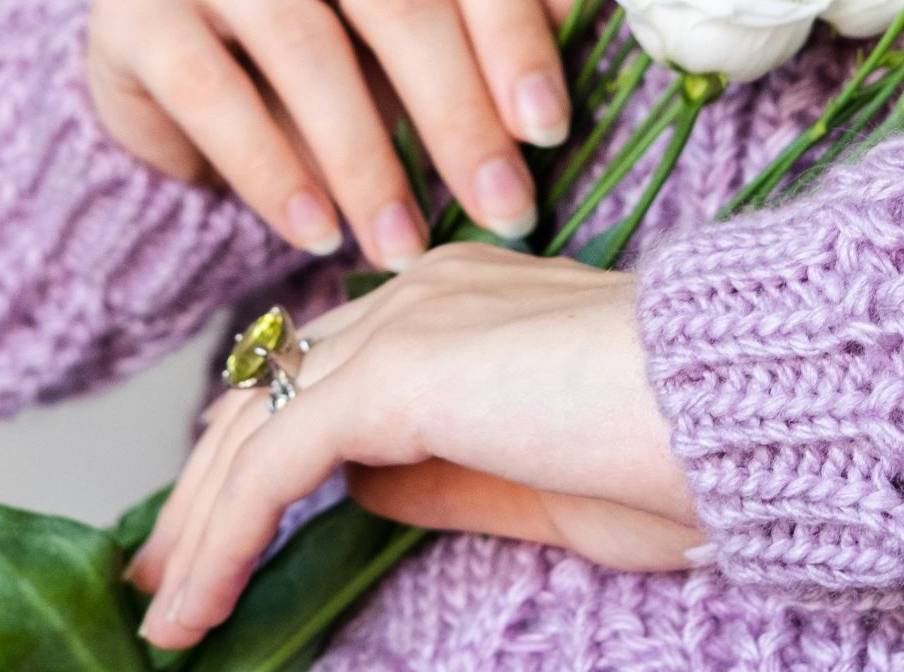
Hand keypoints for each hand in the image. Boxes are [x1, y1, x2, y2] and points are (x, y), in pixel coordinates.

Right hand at [87, 0, 586, 268]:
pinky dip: (270, 169)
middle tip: (501, 212)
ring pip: (302, 42)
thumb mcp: (415, 40)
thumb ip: (494, 14)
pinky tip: (314, 232)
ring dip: (364, 159)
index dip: (515, 33)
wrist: (169, 77)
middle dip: (456, 114)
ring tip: (402, 246)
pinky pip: (207, 88)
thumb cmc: (325, 57)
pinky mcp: (131, 2)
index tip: (549, 132)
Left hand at [125, 245, 701, 650]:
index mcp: (457, 302)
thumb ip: (439, 476)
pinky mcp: (397, 372)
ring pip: (257, 423)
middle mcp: (418, 293)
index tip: (215, 530)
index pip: (322, 370)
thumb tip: (358, 489)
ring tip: (168, 611)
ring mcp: (405, 321)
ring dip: (199, 522)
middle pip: (270, 389)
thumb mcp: (537, 484)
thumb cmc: (679, 451)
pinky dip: (223, 535)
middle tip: (161, 577)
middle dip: (204, 488)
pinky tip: (199, 604)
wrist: (742, 411)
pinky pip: (274, 461)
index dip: (258, 450)